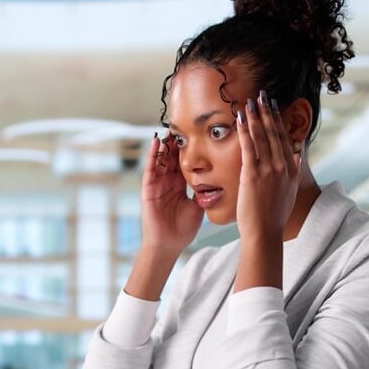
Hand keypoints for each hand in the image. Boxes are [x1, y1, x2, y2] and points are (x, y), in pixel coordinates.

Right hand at [140, 134, 203, 253]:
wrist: (169, 245)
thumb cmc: (182, 230)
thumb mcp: (198, 206)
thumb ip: (204, 192)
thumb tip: (220, 181)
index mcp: (180, 185)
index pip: (185, 161)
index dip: (190, 148)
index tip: (200, 133)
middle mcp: (168, 182)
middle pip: (172, 156)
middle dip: (177, 141)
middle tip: (185, 123)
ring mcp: (157, 184)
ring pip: (161, 158)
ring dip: (165, 143)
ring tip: (172, 127)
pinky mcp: (148, 189)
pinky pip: (150, 168)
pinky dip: (153, 155)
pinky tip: (157, 141)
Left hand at [235, 92, 301, 243]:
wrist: (265, 233)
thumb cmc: (273, 217)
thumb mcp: (290, 191)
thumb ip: (294, 170)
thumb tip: (298, 153)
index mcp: (291, 170)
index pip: (284, 138)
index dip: (278, 120)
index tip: (273, 106)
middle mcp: (282, 167)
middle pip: (274, 133)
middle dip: (267, 112)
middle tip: (262, 95)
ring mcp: (268, 170)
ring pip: (262, 137)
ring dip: (255, 116)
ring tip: (250, 101)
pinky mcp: (252, 175)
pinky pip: (248, 147)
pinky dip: (244, 131)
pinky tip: (239, 119)